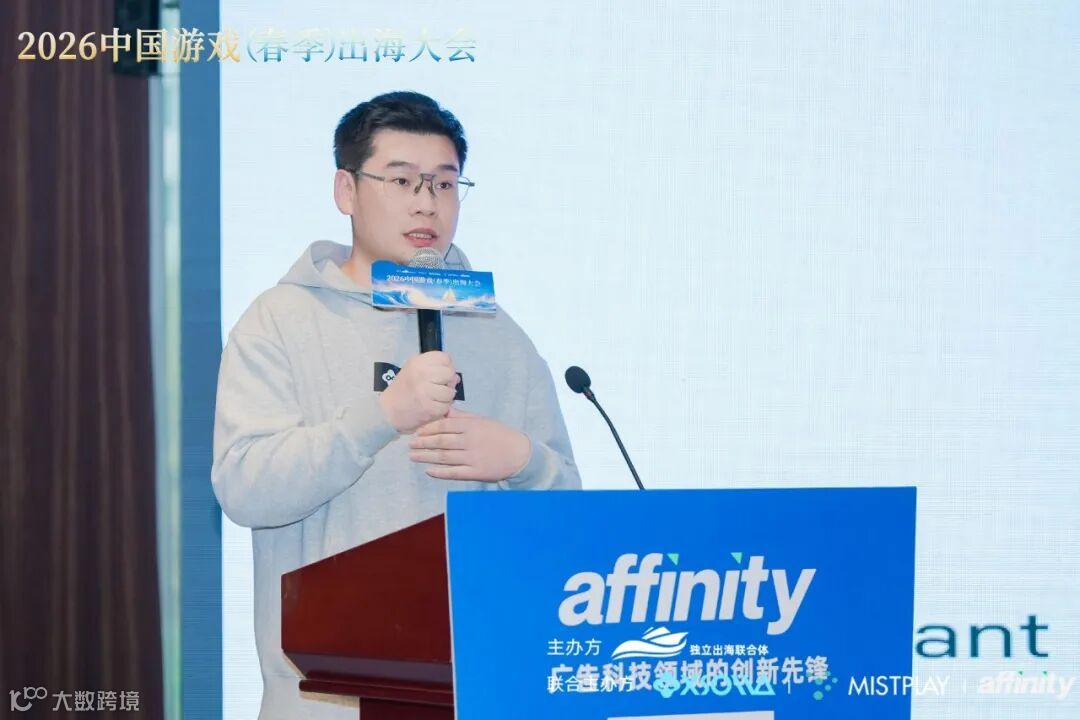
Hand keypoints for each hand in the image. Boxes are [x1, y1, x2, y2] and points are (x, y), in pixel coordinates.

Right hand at [378, 352, 458, 433]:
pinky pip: (446, 406)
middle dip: (448, 382)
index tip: (439, 374)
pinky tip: (432, 407)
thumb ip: (434, 368)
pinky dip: (442, 408)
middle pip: (450, 373)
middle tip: (438, 387)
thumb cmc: (404, 389)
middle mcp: (422, 374)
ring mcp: (426, 391)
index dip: (446, 366)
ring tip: (435, 398)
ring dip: (446, 397)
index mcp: (418, 362)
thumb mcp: (414, 370)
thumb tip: (456, 377)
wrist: (388, 411)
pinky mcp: (429, 408)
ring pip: (450, 392)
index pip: (445, 358)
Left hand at [409, 407, 530, 481]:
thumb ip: (462, 416)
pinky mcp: (475, 472)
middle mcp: (469, 441)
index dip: (428, 429)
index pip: (444, 426)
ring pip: (444, 457)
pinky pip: (453, 472)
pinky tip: (428, 471)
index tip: (417, 431)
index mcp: (471, 426)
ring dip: (426, 457)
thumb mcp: (481, 420)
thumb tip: (444, 410)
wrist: (518, 453)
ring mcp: (472, 458)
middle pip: (440, 441)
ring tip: (413, 456)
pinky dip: (440, 472)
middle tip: (410, 444)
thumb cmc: (499, 434)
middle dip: (422, 443)